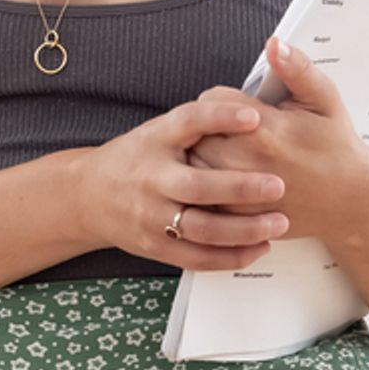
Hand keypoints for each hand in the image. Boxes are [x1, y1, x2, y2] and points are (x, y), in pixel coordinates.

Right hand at [82, 94, 292, 270]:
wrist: (90, 196)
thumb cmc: (138, 157)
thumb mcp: (160, 131)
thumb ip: (197, 125)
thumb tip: (251, 112)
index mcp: (155, 140)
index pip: (187, 122)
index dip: (220, 117)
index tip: (254, 117)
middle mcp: (152, 178)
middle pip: (198, 186)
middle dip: (241, 188)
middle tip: (278, 184)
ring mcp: (152, 216)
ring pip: (202, 229)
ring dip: (244, 230)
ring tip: (279, 222)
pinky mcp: (156, 247)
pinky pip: (198, 257)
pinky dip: (230, 256)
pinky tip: (259, 247)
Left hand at [186, 35, 368, 245]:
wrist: (351, 201)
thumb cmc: (337, 146)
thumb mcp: (324, 99)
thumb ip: (296, 68)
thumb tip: (274, 43)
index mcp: (266, 129)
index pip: (212, 102)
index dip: (221, 100)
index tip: (237, 106)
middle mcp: (248, 163)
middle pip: (195, 135)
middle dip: (207, 127)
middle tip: (227, 129)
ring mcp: (241, 197)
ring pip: (193, 168)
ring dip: (201, 157)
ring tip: (224, 152)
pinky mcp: (239, 221)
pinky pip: (204, 200)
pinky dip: (206, 189)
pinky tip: (225, 180)